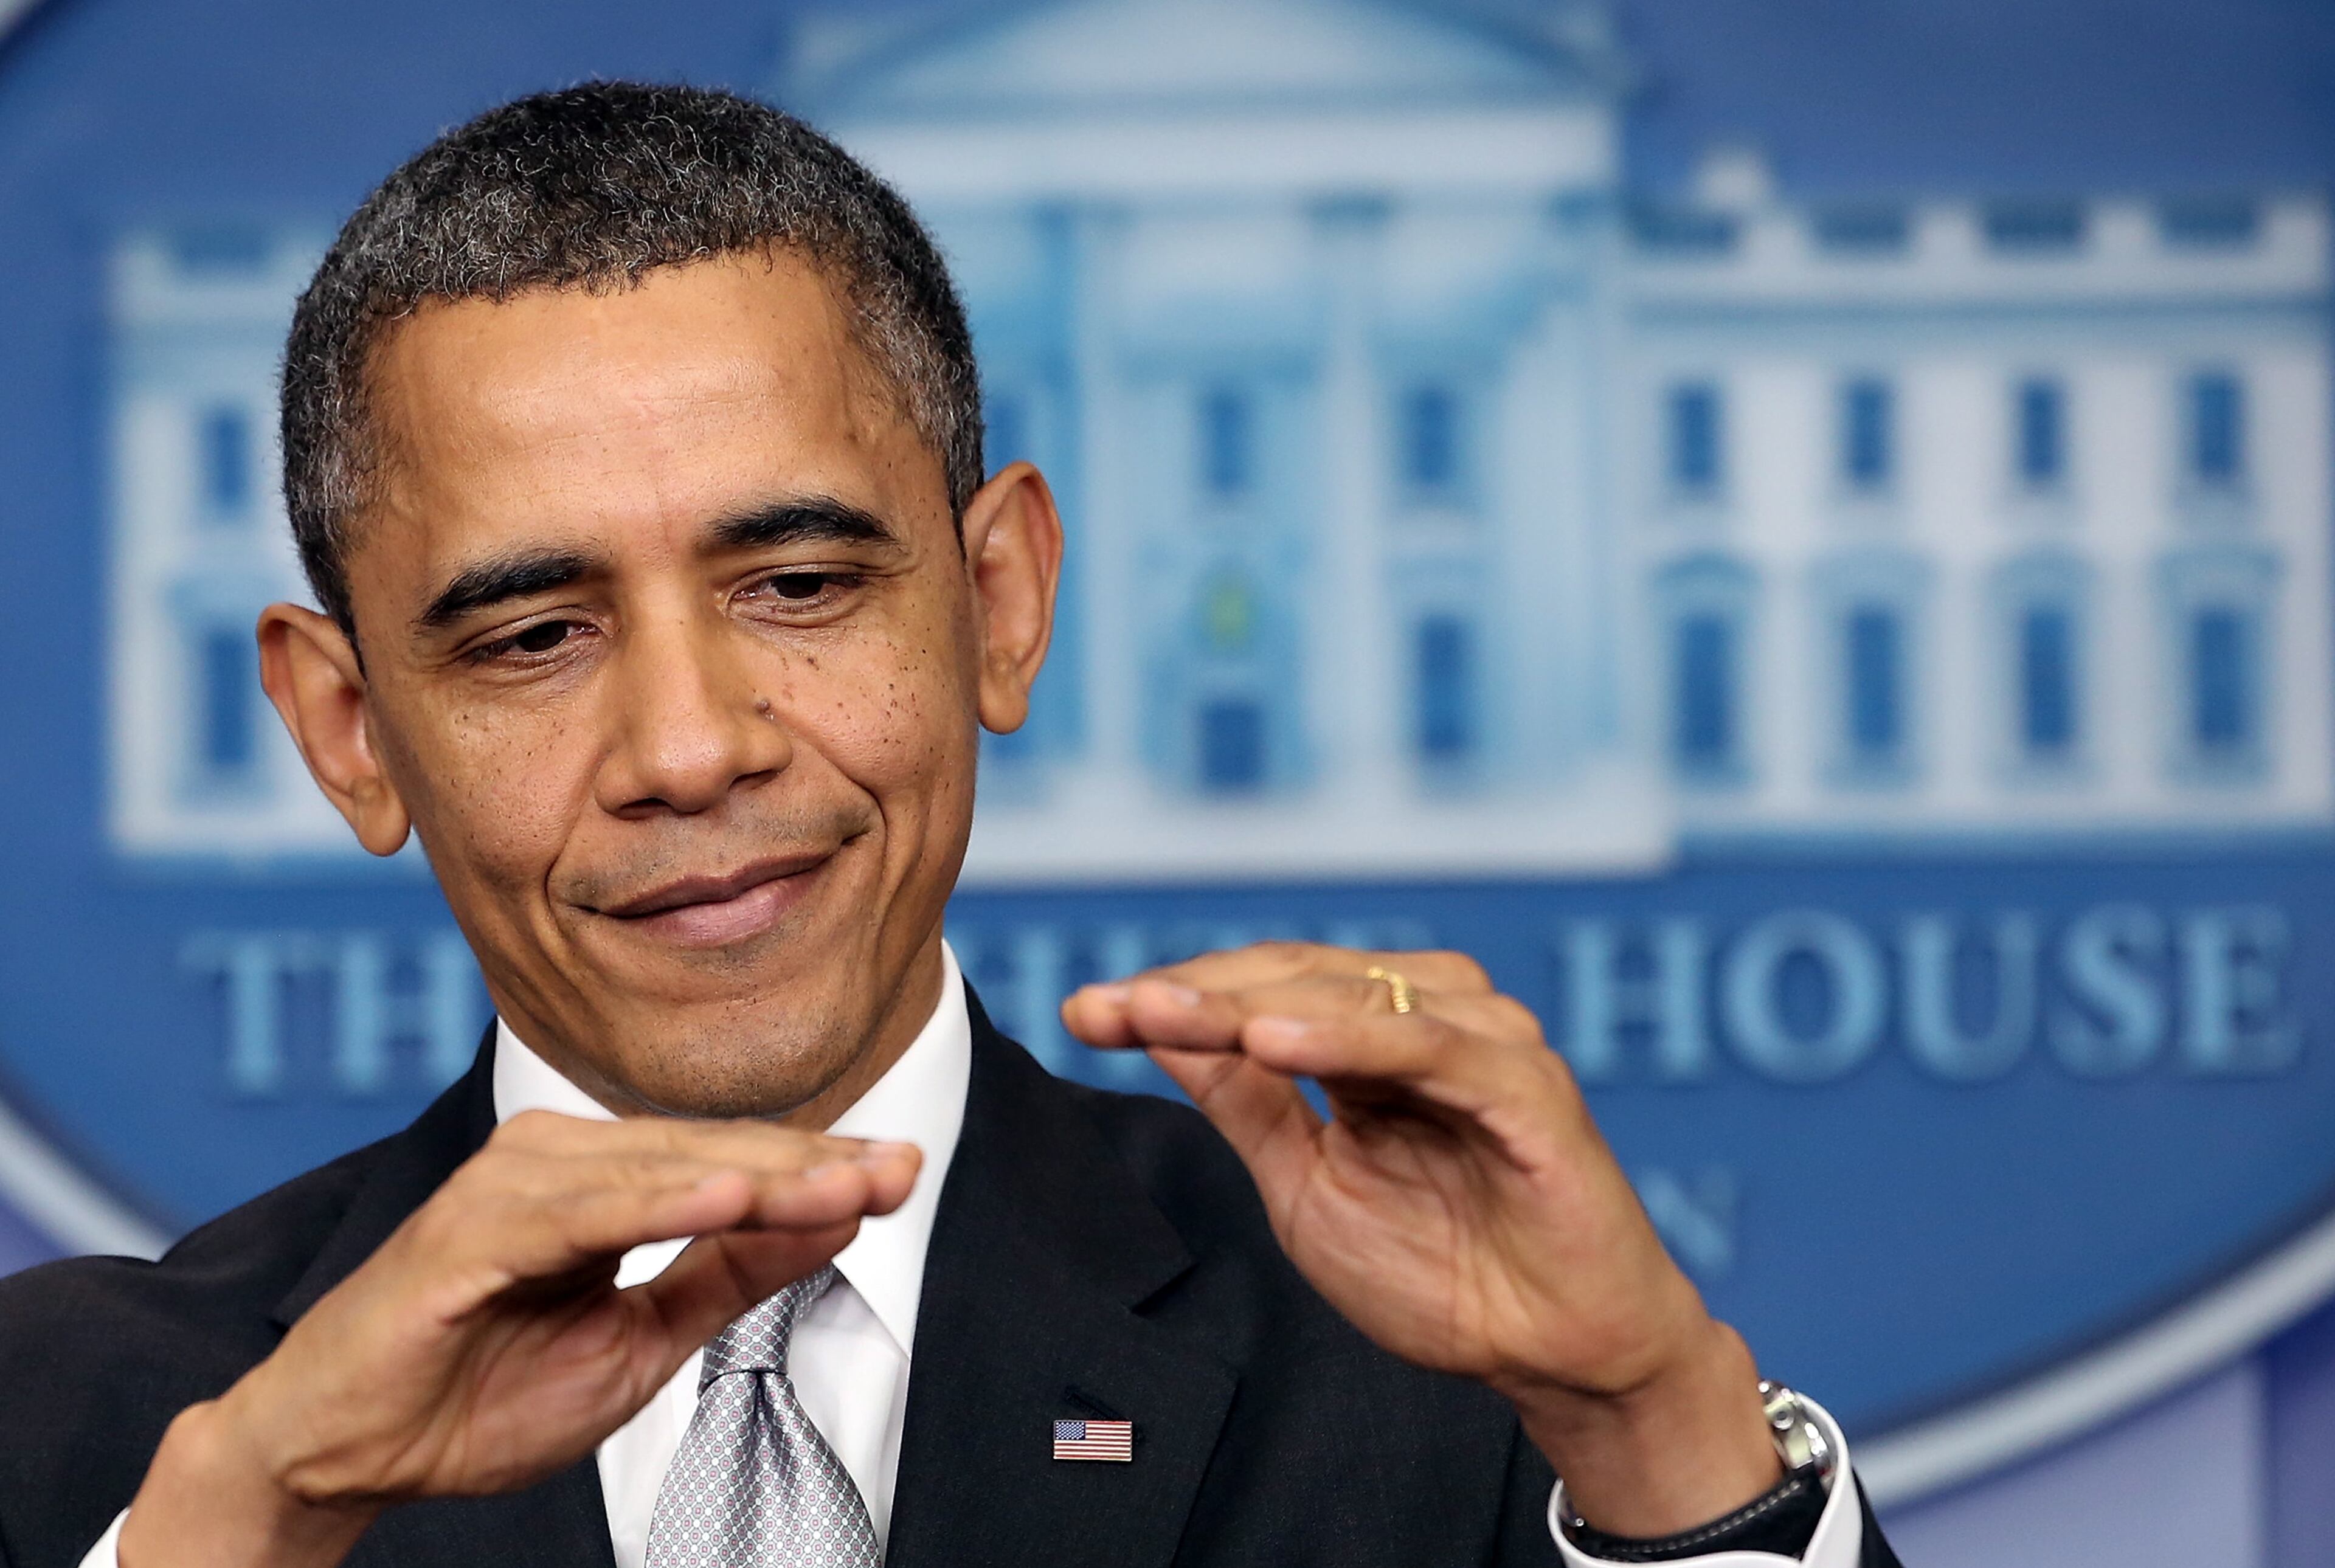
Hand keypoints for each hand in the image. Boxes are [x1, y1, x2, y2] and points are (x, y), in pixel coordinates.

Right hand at [118, 1111, 920, 1567]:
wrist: (346, 1449)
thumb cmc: (481, 1394)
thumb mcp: (641, 1342)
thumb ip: (728, 1274)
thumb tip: (834, 1216)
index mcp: (601, 1180)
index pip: (730, 1162)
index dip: (819, 1167)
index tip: (906, 1167)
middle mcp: (557, 1159)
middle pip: (708, 1152)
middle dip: (810, 1163)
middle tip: (900, 1167)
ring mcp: (510, 1185)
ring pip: (660, 1170)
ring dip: (758, 1176)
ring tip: (844, 1182)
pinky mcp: (467, 1230)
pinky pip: (583, 1212)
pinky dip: (659, 1202)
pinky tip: (729, 1197)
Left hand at [1062, 942, 1780, 1536]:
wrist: (1559, 1354)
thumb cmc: (1448, 1275)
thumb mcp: (1308, 1188)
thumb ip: (1247, 1103)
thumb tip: (1157, 1028)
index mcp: (1376, 1039)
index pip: (1262, 991)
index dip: (1173, 998)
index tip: (1084, 1014)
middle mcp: (1431, 1020)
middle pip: (1297, 976)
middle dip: (1195, 991)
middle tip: (1111, 1009)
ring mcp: (1485, 1043)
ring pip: (1355, 994)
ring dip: (1254, 1000)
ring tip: (1166, 1012)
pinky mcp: (1529, 1087)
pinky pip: (1430, 1047)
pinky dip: (1351, 1035)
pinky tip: (1275, 1039)